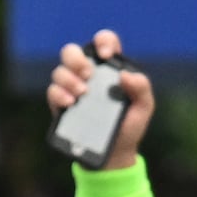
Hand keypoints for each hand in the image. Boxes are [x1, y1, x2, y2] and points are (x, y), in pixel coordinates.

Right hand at [45, 32, 158, 166]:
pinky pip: (52, 91)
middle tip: (88, 75)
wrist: (114, 154)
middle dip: (77, 59)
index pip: (103, 42)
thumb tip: (125, 74)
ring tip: (81, 94)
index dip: (103, 41)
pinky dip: (59, 94)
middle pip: (72, 52)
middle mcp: (87, 74)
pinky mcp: (60, 105)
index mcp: (109, 69)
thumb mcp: (144, 107)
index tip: (106, 55)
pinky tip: (69, 103)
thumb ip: (142, 87)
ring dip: (68, 79)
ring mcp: (71, 88)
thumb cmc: (130, 126)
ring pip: (59, 71)